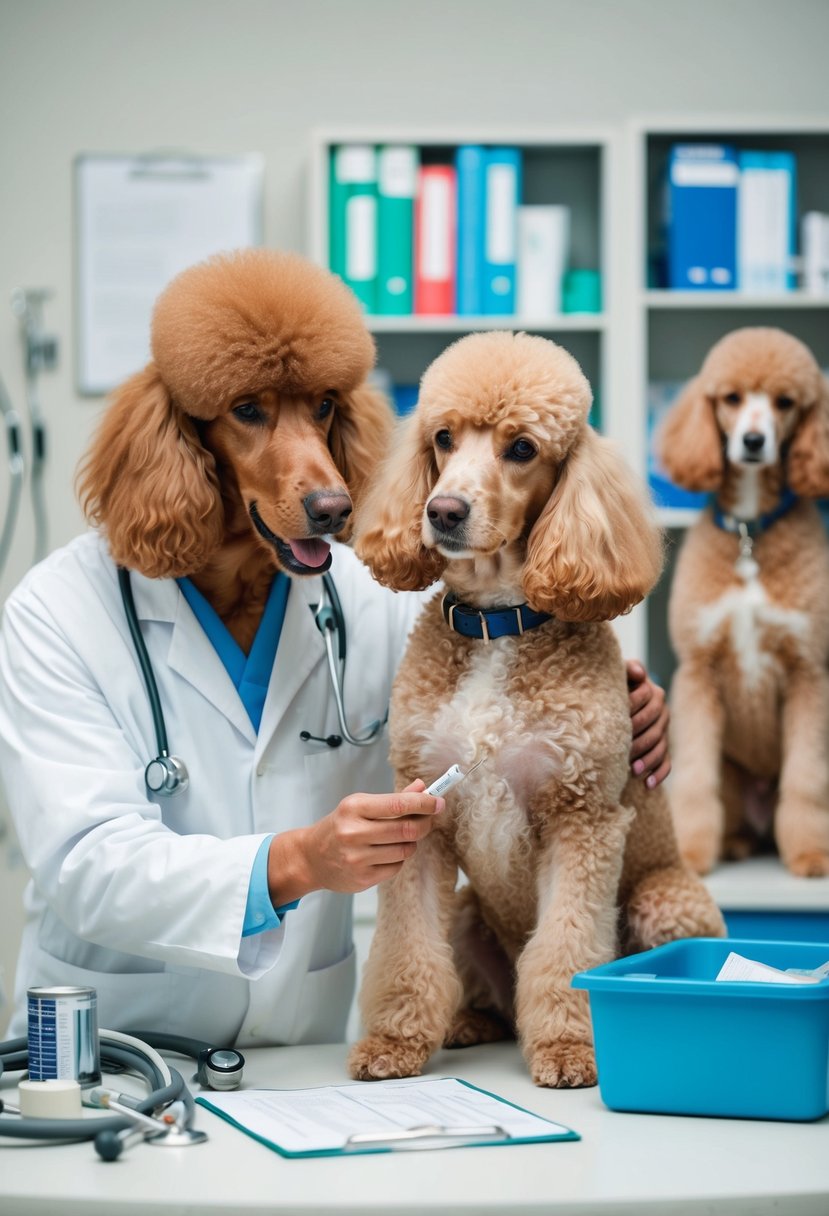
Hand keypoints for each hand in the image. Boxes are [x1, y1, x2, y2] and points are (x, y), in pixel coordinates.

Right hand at [267, 780, 442, 903]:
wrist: (310, 857)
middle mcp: (354, 833)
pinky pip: (396, 866)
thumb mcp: (360, 806)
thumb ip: (393, 798)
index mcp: (354, 808)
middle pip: (407, 829)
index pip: (398, 804)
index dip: (424, 803)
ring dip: (412, 841)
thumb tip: (422, 788)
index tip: (438, 801)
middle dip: (425, 823)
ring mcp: (357, 858)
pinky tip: (388, 852)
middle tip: (429, 818)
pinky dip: (400, 857)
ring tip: (404, 836)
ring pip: (405, 849)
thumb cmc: (339, 826)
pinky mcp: (363, 878)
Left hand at [626, 659, 670, 788]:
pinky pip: (666, 762)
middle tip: (624, 750)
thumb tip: (638, 672)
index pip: (647, 699)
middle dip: (639, 739)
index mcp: (652, 692)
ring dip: (648, 759)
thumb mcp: (618, 673)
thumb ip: (627, 669)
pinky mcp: (663, 746)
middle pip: (654, 727)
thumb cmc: (613, 685)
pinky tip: (648, 785)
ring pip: (660, 746)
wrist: (616, 698)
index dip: (632, 707)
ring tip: (634, 770)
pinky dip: (659, 774)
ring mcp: (663, 730)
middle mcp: (662, 711)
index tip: (618, 717)